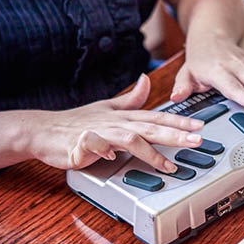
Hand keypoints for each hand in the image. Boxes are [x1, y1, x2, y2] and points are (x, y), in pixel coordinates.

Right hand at [24, 75, 203, 171]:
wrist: (44, 130)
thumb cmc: (75, 122)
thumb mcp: (107, 107)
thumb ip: (131, 99)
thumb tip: (147, 80)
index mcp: (122, 116)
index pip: (156, 117)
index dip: (179, 121)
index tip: (200, 126)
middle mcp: (115, 123)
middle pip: (150, 127)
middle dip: (175, 134)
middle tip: (197, 140)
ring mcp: (99, 133)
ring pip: (130, 139)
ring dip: (151, 152)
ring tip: (168, 164)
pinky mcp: (81, 144)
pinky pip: (94, 145)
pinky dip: (103, 148)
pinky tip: (112, 156)